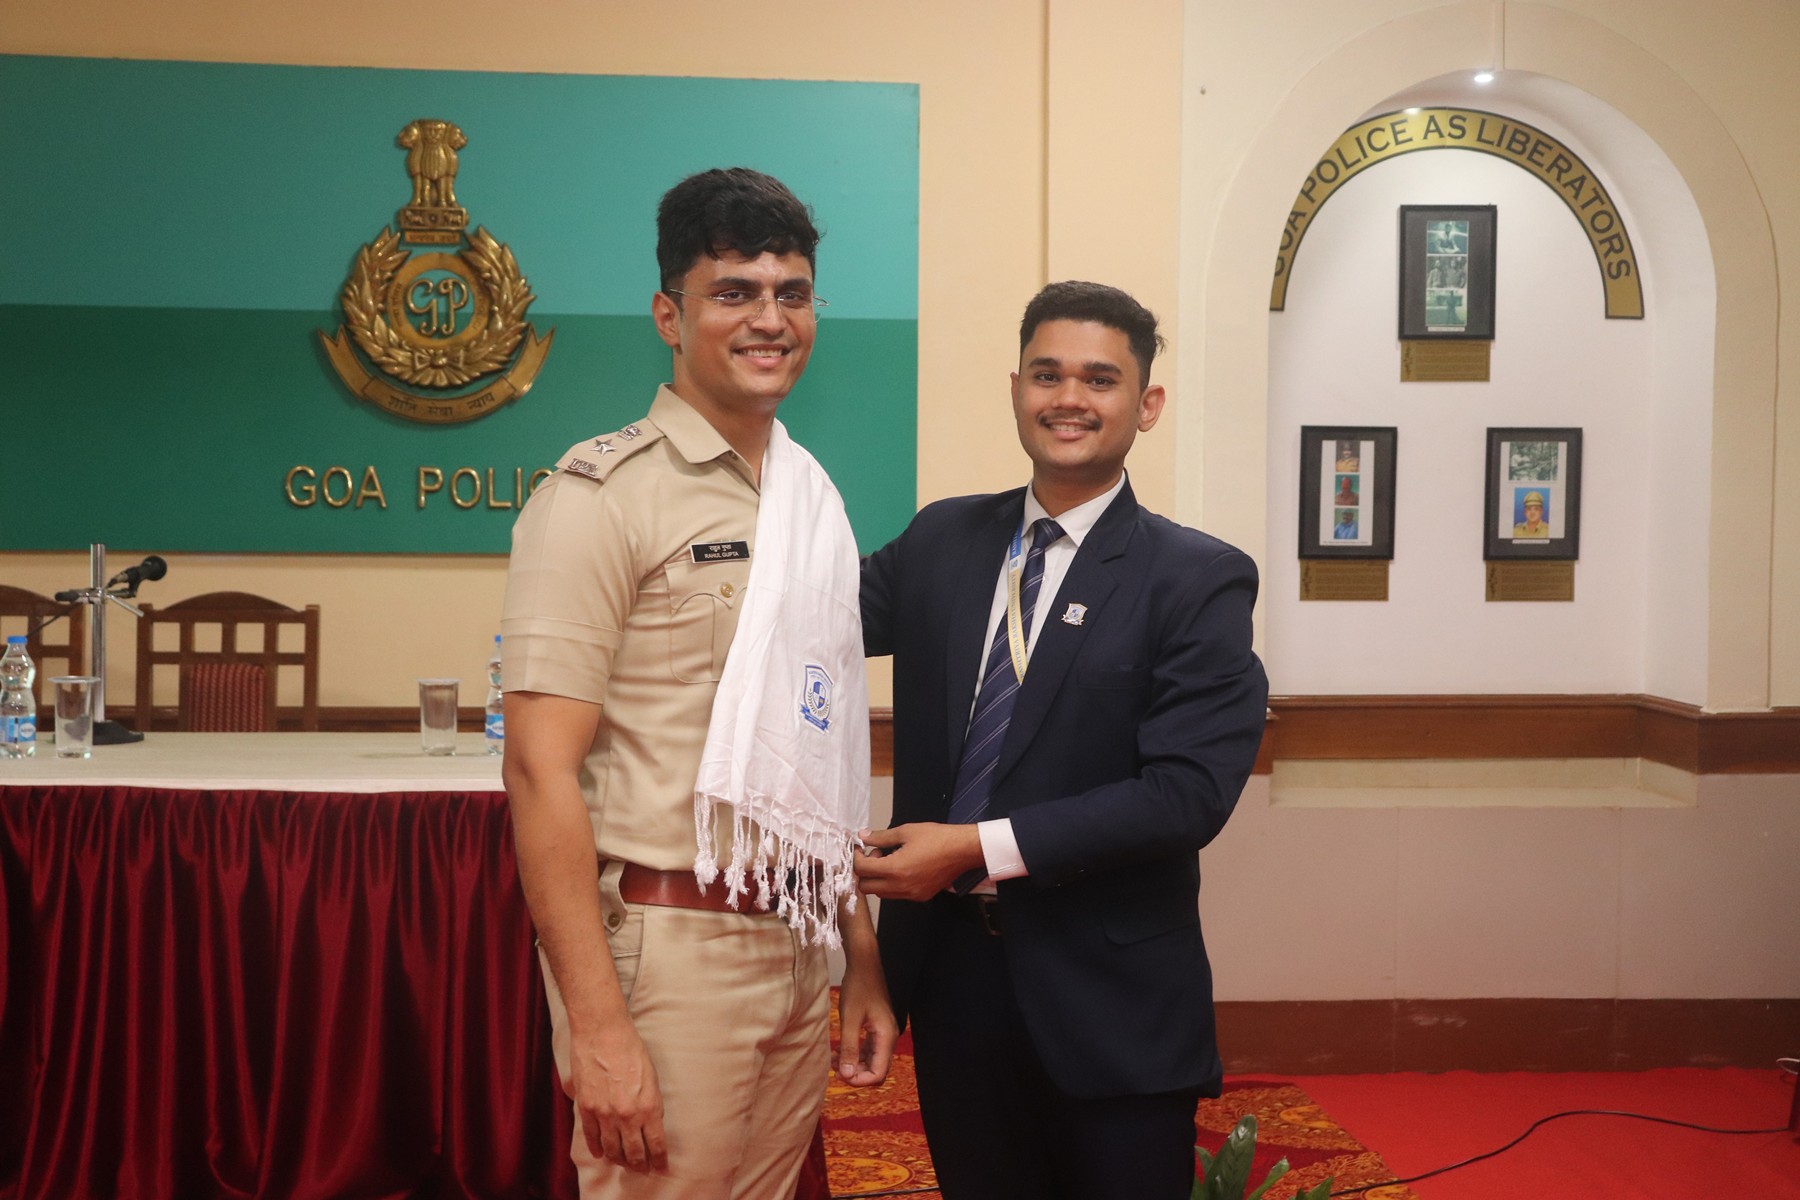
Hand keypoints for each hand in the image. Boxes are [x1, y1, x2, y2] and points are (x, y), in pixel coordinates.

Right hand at [567, 1021, 667, 1172]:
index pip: (656, 1144)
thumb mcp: (652, 1078)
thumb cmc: (631, 1049)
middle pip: (633, 1153)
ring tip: (623, 1163)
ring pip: (612, 1149)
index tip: (660, 1167)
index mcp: (649, 1107)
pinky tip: (601, 1154)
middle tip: (642, 1170)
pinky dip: (597, 1148)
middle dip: (639, 1165)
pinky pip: (592, 1137)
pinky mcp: (587, 1108)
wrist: (603, 1033)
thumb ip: (651, 1104)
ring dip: (618, 1160)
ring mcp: (605, 1114)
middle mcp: (628, 1115)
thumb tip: (650, 1124)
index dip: (659, 1160)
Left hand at [835, 958, 896, 1086]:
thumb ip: (849, 1048)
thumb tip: (846, 1074)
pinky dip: (854, 1054)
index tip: (840, 1075)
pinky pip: (868, 1050)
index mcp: (886, 1037)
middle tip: (834, 1067)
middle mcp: (889, 1038)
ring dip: (853, 1064)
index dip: (859, 1080)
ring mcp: (883, 1033)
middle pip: (876, 1070)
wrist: (864, 964)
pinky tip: (838, 1050)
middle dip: (855, 1073)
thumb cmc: (858, 987)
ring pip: (871, 1061)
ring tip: (832, 1059)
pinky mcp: (876, 1028)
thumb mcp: (850, 1019)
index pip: (878, 1073)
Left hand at [853, 823, 984, 901]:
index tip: (859, 848)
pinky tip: (902, 868)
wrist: (963, 850)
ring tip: (889, 860)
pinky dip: (892, 884)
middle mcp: (901, 887)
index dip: (855, 857)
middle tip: (875, 855)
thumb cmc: (937, 838)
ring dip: (877, 879)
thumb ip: (881, 837)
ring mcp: (911, 894)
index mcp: (895, 869)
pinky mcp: (920, 897)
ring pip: (880, 893)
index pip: (861, 870)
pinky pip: (896, 895)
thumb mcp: (906, 831)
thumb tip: (863, 836)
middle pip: (866, 887)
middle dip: (865, 871)